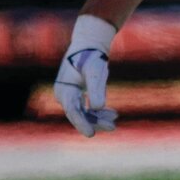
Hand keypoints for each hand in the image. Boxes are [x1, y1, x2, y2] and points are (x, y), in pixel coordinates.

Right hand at [54, 15, 118, 136]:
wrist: (89, 44)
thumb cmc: (91, 56)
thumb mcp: (95, 71)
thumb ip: (96, 89)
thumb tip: (97, 107)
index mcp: (64, 90)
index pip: (72, 111)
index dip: (82, 123)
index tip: (91, 134)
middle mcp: (64, 95)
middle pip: (79, 115)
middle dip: (95, 122)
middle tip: (113, 127)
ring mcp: (70, 96)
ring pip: (84, 114)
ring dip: (99, 118)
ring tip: (115, 118)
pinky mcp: (77, 95)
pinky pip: (87, 109)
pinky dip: (99, 112)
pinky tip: (113, 113)